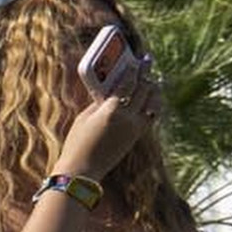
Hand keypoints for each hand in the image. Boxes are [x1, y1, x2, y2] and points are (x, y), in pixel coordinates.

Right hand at [54, 60, 163, 180]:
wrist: (83, 170)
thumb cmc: (77, 142)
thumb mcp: (84, 118)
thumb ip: (100, 102)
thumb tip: (111, 92)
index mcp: (111, 110)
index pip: (127, 84)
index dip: (133, 71)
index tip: (137, 61)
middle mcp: (128, 118)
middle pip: (144, 90)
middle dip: (146, 76)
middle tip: (147, 65)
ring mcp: (135, 127)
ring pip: (153, 103)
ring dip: (154, 90)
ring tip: (153, 82)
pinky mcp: (137, 136)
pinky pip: (151, 115)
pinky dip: (152, 105)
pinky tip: (151, 100)